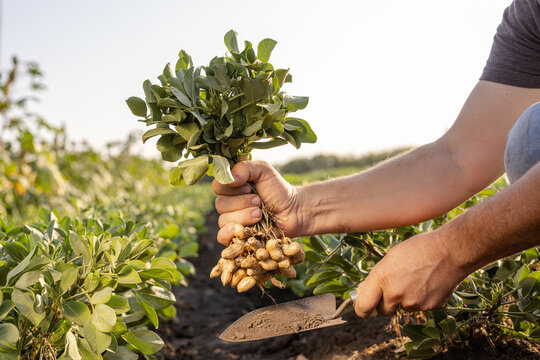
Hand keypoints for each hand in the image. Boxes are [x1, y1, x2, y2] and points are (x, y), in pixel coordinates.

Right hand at [212, 161, 302, 244]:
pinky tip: (245, 229)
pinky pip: (222, 237)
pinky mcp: (237, 236)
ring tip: (260, 214)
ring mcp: (232, 221)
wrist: (294, 211)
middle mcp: (229, 204)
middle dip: (241, 202)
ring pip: (223, 220)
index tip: (248, 187)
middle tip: (259, 201)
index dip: (231, 187)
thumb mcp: (263, 171)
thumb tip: (229, 178)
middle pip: (220, 204)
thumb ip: (245, 168)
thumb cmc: (278, 189)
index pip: (217, 186)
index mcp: (232, 187)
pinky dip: (230, 233)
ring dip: (243, 216)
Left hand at [353, 230, 467, 316]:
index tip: (364, 305)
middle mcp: (395, 293)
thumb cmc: (418, 249)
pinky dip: (421, 299)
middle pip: (382, 311)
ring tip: (416, 278)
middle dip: (385, 303)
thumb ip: (377, 277)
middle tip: (394, 287)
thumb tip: (365, 292)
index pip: (362, 307)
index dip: (362, 308)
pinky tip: (427, 283)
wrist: (451, 251)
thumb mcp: (390, 258)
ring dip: (405, 299)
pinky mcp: (429, 308)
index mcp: (382, 278)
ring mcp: (413, 303)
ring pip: (402, 308)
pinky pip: (419, 307)